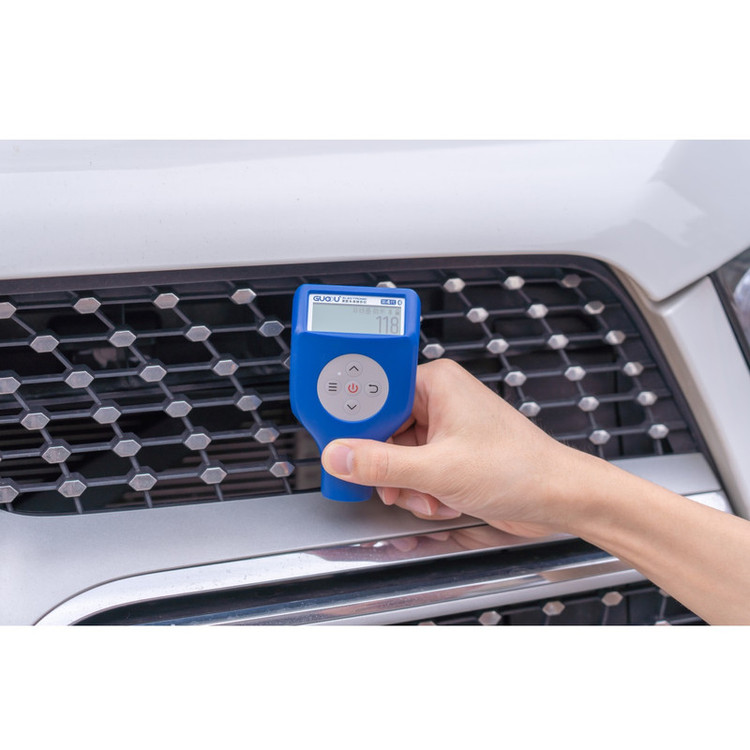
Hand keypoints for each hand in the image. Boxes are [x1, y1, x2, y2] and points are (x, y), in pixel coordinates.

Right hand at [321, 358, 593, 536]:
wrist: (558, 499)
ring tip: (430, 495)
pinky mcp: (451, 455)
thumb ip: (382, 464)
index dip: (356, 420)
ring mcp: (445, 430)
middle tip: (393, 483)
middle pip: (383, 431)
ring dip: (408, 485)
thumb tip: (340, 456)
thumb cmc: (520, 469)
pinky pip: (416, 471)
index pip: (376, 391)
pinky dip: (423, 492)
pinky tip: (442, 501)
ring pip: (398, 457)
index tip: (340, 442)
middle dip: (388, 466)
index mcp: (436, 383)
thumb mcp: (438, 470)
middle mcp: (439, 401)